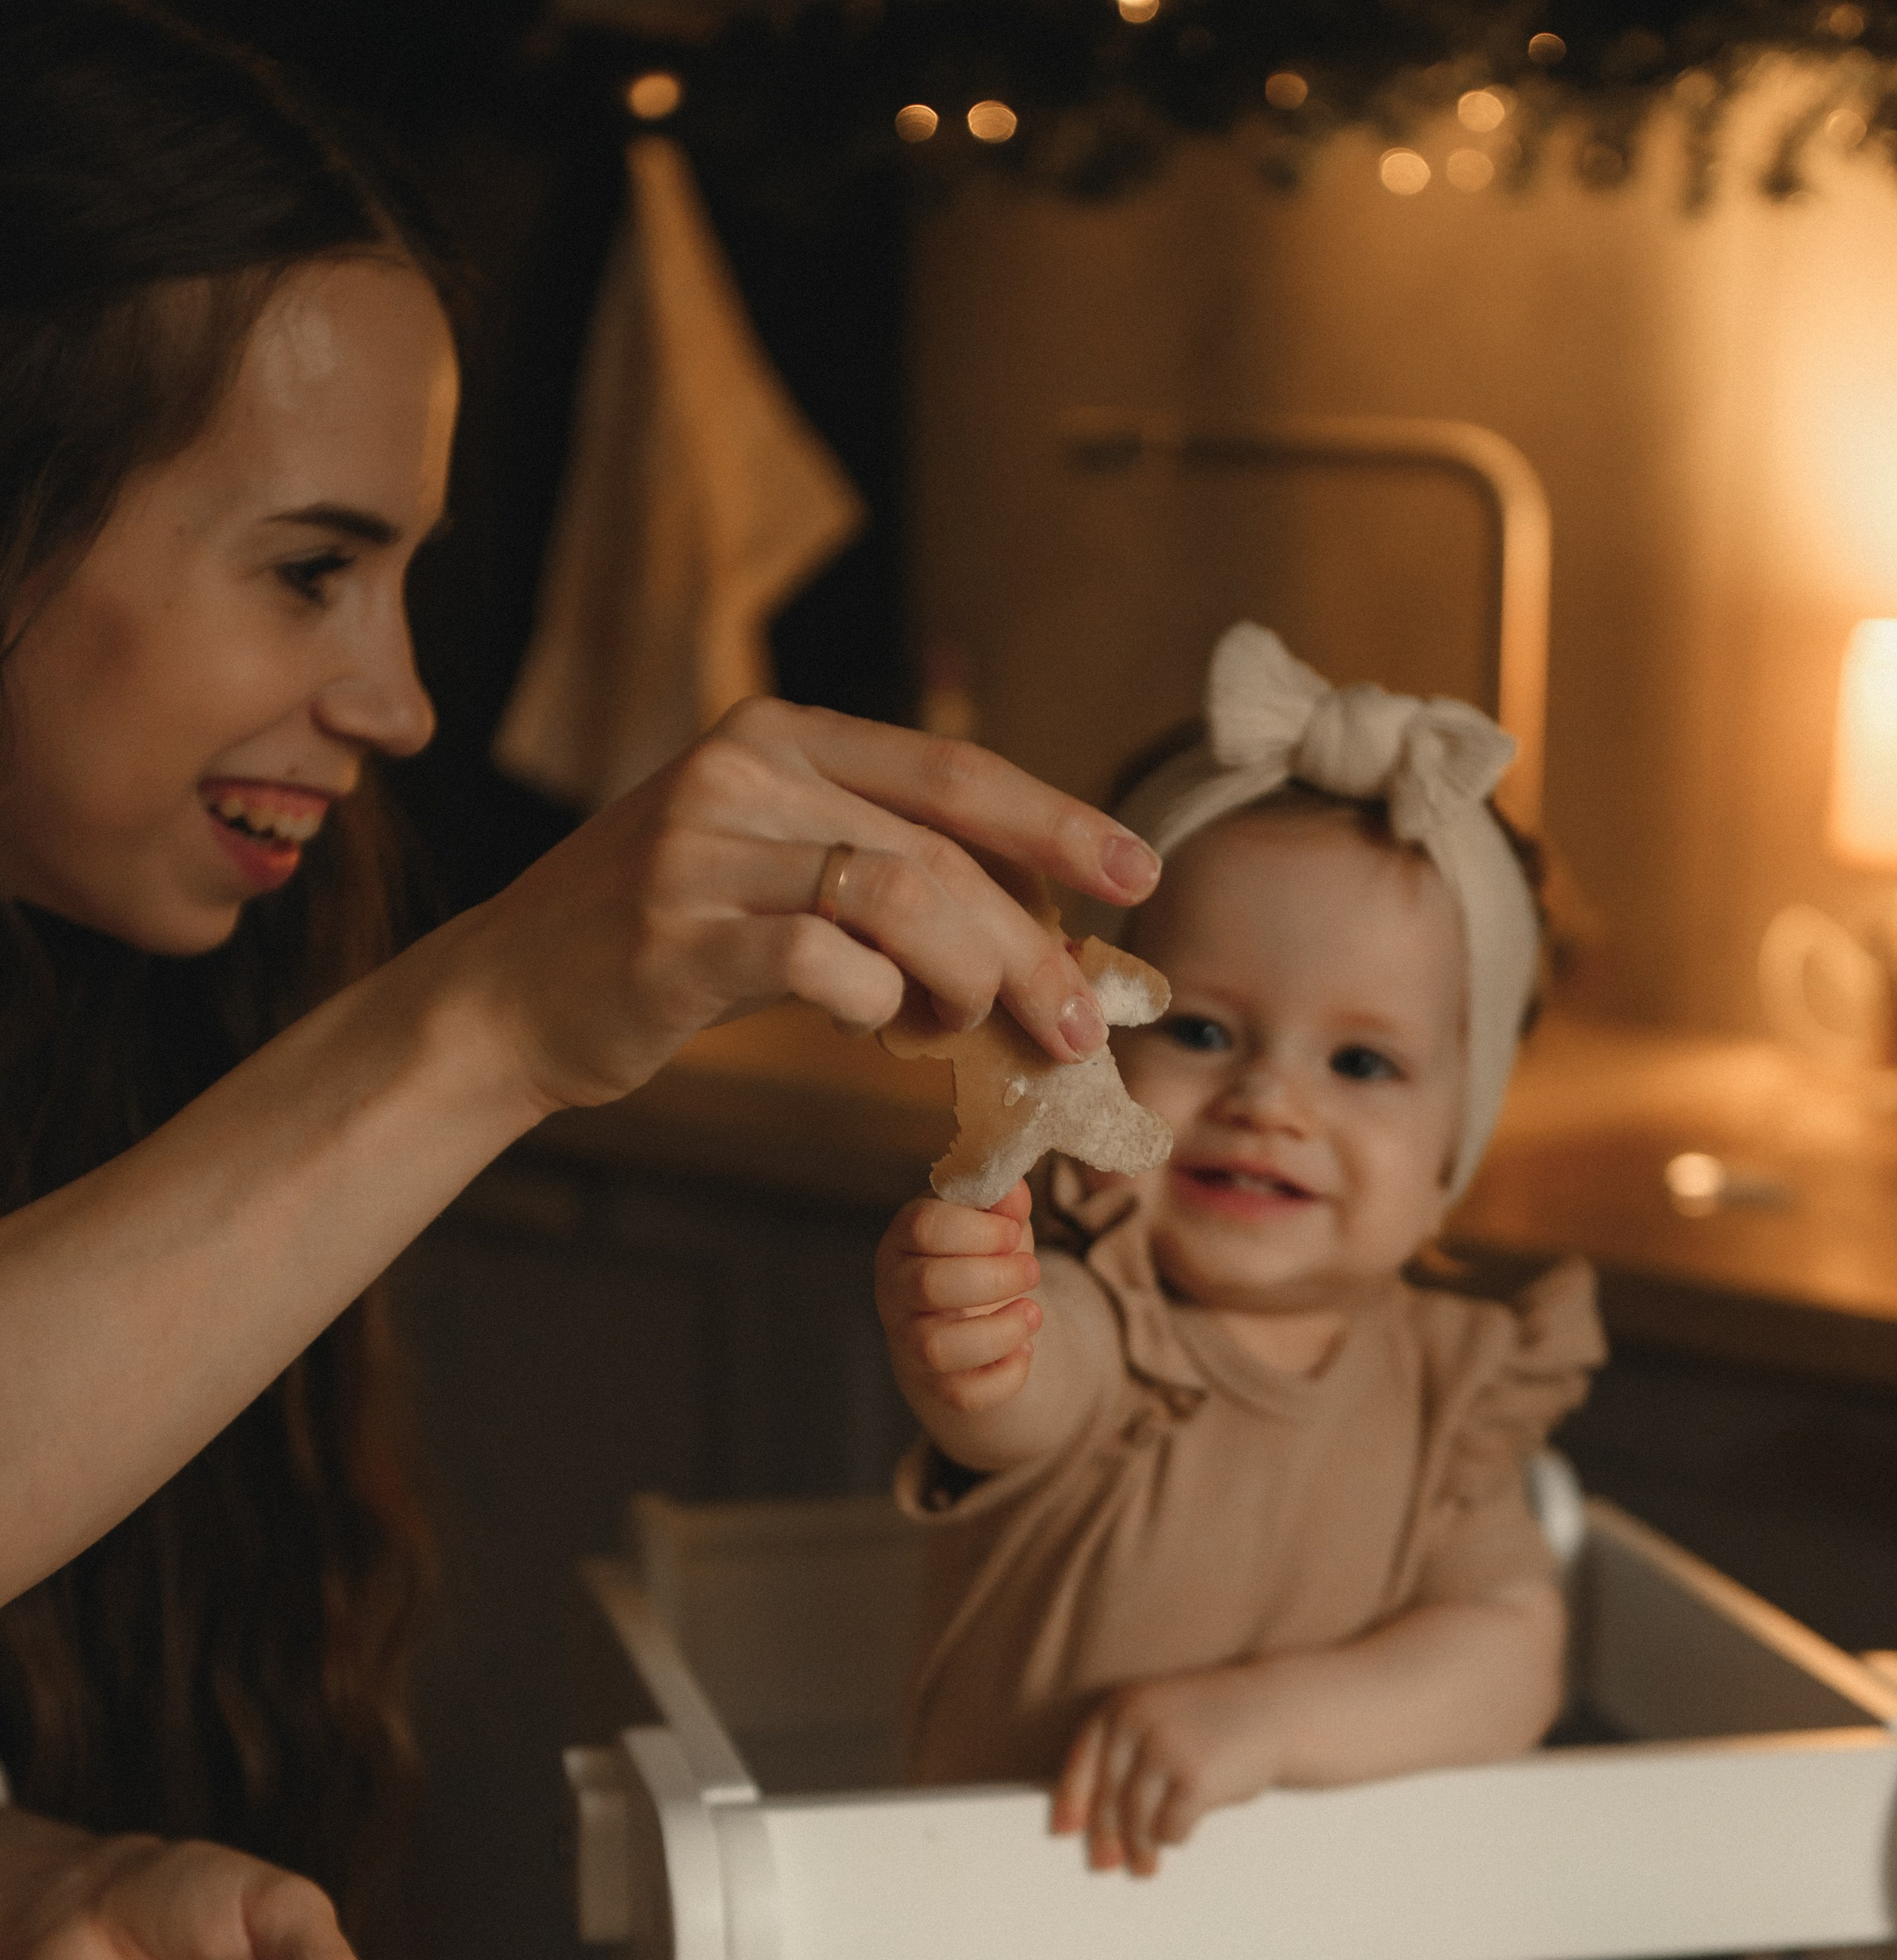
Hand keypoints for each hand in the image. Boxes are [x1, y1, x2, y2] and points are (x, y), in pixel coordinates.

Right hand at [449, 698, 1163, 1114]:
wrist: (505, 999)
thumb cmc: (663, 948)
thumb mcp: (772, 876)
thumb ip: (880, 880)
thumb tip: (1032, 938)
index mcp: (777, 735)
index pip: (950, 770)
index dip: (1056, 821)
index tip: (1137, 873)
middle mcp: (740, 773)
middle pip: (939, 851)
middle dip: (1031, 943)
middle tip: (1079, 1022)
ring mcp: (701, 851)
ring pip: (897, 901)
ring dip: (971, 979)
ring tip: (988, 1032)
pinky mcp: (673, 936)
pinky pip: (823, 967)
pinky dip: (878, 1008)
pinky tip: (877, 1030)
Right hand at [876, 1182, 1039, 1418]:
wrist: (959, 1317)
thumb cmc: (972, 1257)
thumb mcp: (989, 1221)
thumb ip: (1002, 1202)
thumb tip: (1015, 1190)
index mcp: (903, 1240)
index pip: (924, 1226)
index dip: (977, 1228)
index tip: (1012, 1231)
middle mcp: (895, 1291)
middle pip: (930, 1285)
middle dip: (994, 1277)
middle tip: (1032, 1270)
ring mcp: (908, 1341)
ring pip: (938, 1347)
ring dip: (999, 1331)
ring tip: (1033, 1313)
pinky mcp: (932, 1384)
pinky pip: (963, 1394)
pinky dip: (1005, 1375)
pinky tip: (1025, 1350)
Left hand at [1054, 1664, 1290, 1875]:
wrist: (1275, 1710)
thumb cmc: (1213, 1725)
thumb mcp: (1160, 1721)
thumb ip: (1126, 1758)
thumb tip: (1096, 1831)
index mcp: (1122, 1707)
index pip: (1082, 1762)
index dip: (1071, 1800)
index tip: (1063, 1832)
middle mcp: (1137, 1725)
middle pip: (1107, 1798)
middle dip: (1106, 1838)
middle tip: (1106, 1864)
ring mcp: (1165, 1751)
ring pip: (1135, 1820)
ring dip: (1140, 1849)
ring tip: (1144, 1868)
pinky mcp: (1194, 1780)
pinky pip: (1170, 1827)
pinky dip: (1173, 1838)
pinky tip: (1180, 1836)